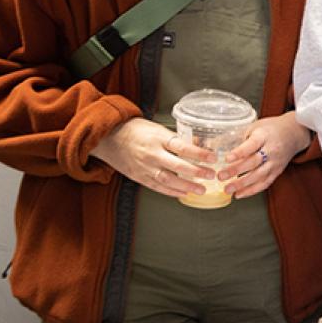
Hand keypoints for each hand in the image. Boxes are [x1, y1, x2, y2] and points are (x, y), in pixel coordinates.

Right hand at [91, 117, 213, 198]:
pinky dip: (171, 192)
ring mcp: (144, 167)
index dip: (199, 153)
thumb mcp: (157, 128)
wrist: (108, 137)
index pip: (182, 147)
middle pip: (177, 166)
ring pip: (168, 180)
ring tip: (201, 189)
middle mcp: (152, 154)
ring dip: (186, 186)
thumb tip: (199, 144)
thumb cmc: (135, 130)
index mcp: (158, 139)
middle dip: (196, 172)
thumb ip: (176, 138)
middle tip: (211, 175)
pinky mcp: (138, 177)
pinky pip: (157, 187)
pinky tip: (183, 194)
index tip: (213, 158)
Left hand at [219, 113, 311, 198]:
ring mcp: (275, 162)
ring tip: (227, 189)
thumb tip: (217, 146)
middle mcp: (272, 150)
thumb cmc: (271, 129)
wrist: (294, 134)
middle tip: (220, 176)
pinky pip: (265, 183)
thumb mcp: (256, 126)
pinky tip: (239, 194)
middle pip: (254, 162)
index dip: (239, 152)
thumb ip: (240, 137)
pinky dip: (252, 190)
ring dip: (242, 184)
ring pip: (259, 175)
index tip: (226, 158)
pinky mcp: (277, 171)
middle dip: (236, 171)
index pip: (252, 145)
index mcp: (265, 136)